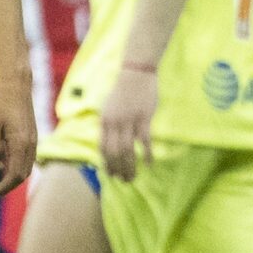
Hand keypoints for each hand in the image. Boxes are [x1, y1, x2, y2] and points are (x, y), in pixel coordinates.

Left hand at [0, 72, 36, 201]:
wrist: (17, 84)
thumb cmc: (0, 102)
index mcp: (20, 144)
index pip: (14, 175)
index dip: (2, 188)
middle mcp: (30, 145)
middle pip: (23, 175)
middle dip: (8, 186)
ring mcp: (33, 140)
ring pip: (26, 167)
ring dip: (13, 176)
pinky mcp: (32, 135)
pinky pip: (27, 157)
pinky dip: (17, 165)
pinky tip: (4, 163)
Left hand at [99, 64, 160, 181]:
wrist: (136, 72)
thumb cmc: (124, 89)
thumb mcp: (110, 107)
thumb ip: (109, 124)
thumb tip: (109, 141)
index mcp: (104, 121)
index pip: (102, 148)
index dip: (107, 164)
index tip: (111, 175)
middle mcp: (114, 123)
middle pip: (114, 153)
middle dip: (118, 169)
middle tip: (125, 180)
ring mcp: (129, 120)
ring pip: (127, 150)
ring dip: (130, 166)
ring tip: (134, 177)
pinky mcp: (144, 117)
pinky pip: (144, 140)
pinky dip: (147, 154)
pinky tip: (150, 164)